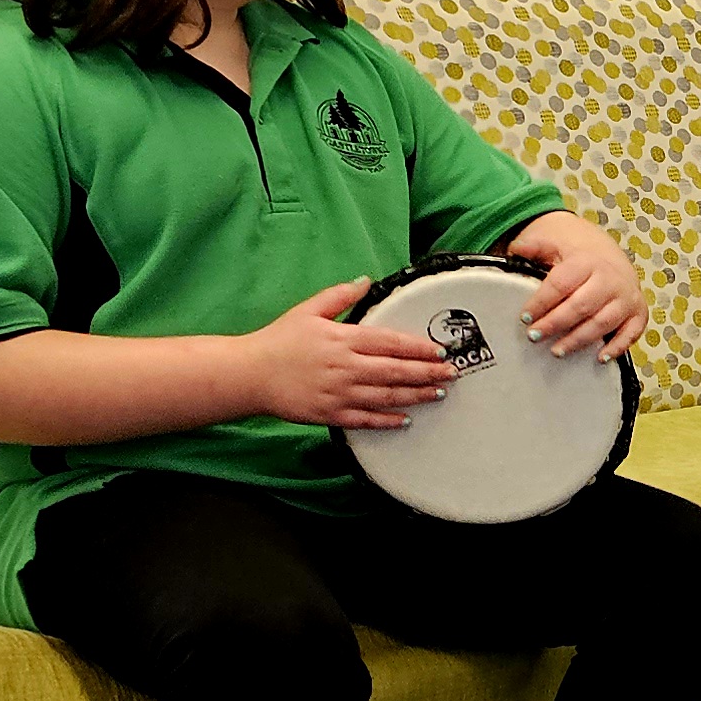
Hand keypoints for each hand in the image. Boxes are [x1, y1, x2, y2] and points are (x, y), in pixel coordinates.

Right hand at [238, 279, 450, 430]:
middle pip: (396, 371)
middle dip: (428, 373)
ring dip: (415, 396)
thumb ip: (340, 295)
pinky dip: (387, 420)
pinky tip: (406, 419)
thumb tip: (366, 280)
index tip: (440, 352)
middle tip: (452, 374)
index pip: (391, 343)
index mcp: (343, 339)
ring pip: (386, 397)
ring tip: (438, 394)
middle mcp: (345, 367)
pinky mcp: (329, 414)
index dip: (420, 348)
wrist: (248, 374)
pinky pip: (365, 420)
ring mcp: (338, 393)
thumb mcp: (308, 310)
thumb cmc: (278, 341)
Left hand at [508, 209, 647, 359]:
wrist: (614, 259)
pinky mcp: (638, 314)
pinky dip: (617, 347)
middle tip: (534, 336)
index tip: (524, 316)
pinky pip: (631, 333)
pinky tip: (599, 357)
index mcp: (587, 262)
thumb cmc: (580, 259)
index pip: (560, 284)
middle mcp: (610, 280)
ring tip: (557, 350)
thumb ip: (535, 247)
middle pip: (581, 306)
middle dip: (555, 323)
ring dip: (579, 339)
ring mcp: (626, 298)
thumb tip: (516, 249)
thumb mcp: (556, 245)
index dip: (541, 302)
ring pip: (602, 323)